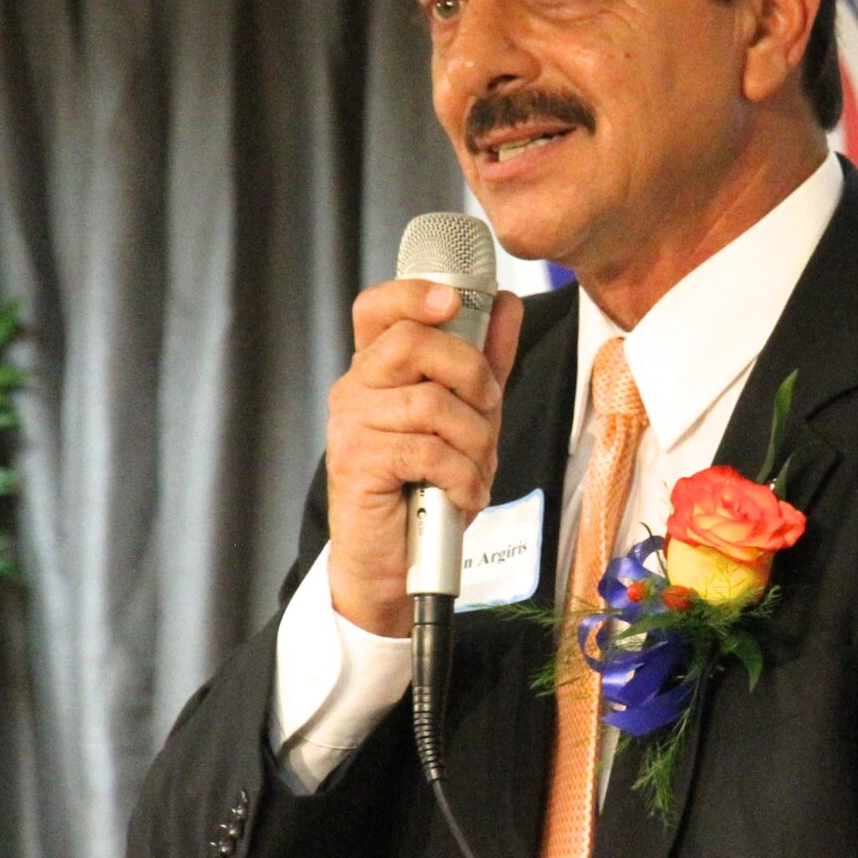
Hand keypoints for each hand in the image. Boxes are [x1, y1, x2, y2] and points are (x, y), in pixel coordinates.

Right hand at [326, 279, 523, 637]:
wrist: (392, 563)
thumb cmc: (425, 487)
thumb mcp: (466, 417)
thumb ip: (483, 361)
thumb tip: (506, 304)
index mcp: (377, 369)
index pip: (378, 308)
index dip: (414, 294)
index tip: (453, 300)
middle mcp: (356, 388)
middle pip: (416, 344)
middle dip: (472, 377)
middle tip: (484, 413)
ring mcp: (351, 425)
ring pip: (433, 405)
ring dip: (474, 443)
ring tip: (472, 469)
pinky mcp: (357, 463)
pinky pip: (430, 451)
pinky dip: (462, 478)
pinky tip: (459, 494)